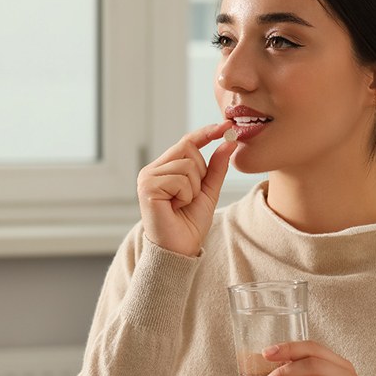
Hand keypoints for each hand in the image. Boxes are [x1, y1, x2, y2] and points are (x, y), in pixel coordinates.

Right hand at [137, 121, 236, 256]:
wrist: (179, 249)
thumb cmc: (189, 224)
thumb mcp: (208, 191)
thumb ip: (216, 167)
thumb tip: (228, 142)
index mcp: (164, 168)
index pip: (187, 142)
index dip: (206, 133)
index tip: (226, 126)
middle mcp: (152, 170)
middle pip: (188, 149)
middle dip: (200, 173)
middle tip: (189, 197)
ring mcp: (147, 177)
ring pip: (186, 165)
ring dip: (193, 188)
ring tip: (181, 204)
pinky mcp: (147, 187)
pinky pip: (180, 179)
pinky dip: (185, 195)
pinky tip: (175, 207)